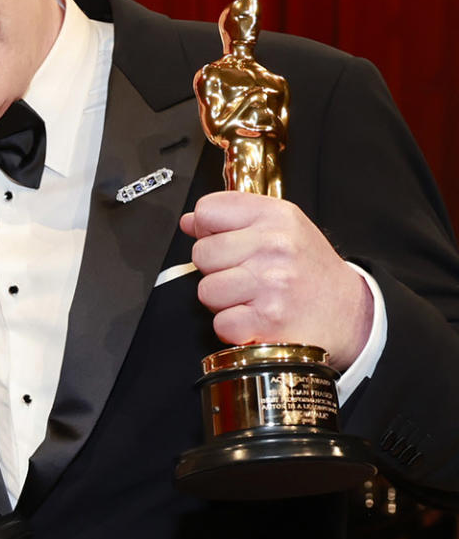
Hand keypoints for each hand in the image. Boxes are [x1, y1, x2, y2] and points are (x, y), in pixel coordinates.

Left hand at [180, 192, 372, 370]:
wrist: (349, 312)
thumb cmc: (311, 271)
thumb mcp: (283, 228)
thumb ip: (235, 219)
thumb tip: (189, 221)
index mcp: (276, 216)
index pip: (206, 211)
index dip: (208, 231)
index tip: (227, 243)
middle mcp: (274, 246)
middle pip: (201, 253)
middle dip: (216, 270)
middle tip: (245, 276)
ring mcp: (270, 283)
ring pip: (206, 290)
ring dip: (223, 301)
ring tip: (251, 298)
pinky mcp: (266, 320)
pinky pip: (220, 323)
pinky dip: (234, 327)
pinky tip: (256, 318)